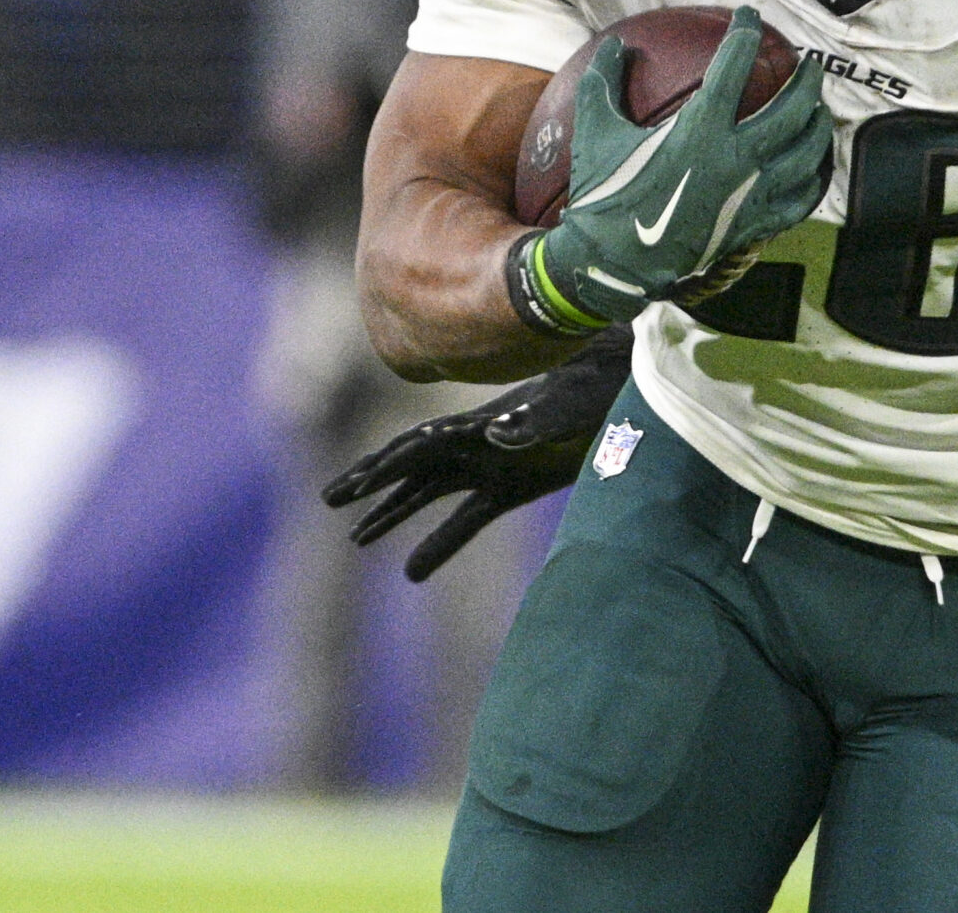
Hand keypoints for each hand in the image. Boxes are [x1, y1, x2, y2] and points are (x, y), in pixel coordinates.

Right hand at [321, 333, 631, 579]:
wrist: (629, 388)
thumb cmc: (601, 391)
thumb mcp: (569, 404)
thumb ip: (534, 420)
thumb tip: (493, 432)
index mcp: (485, 422)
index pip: (423, 445)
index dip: (386, 466)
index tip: (351, 488)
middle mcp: (478, 442)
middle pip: (411, 464)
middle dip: (370, 482)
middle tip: (328, 500)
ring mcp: (492, 464)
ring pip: (429, 492)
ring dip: (392, 512)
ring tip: (356, 540)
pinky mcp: (513, 486)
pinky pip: (465, 519)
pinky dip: (437, 542)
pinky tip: (412, 570)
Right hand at [534, 7, 831, 326]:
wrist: (615, 264)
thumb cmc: (605, 196)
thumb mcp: (597, 133)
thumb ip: (604, 83)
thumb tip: (616, 45)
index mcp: (699, 129)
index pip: (734, 66)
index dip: (745, 32)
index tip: (749, 16)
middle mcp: (735, 158)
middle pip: (792, 108)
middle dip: (806, 79)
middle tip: (808, 64)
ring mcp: (751, 194)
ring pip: (807, 152)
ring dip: (819, 124)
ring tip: (818, 108)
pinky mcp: (756, 225)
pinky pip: (802, 199)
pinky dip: (815, 179)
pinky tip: (816, 166)